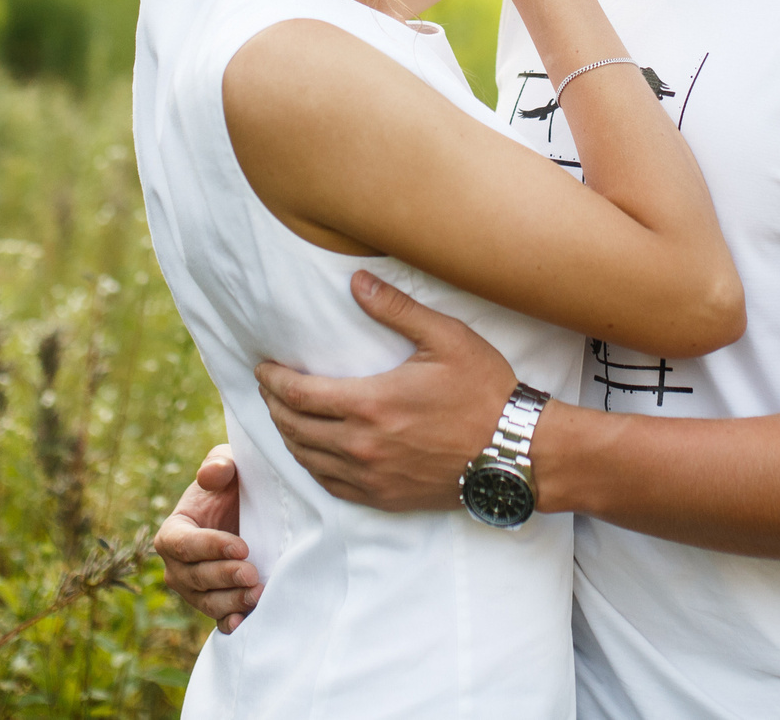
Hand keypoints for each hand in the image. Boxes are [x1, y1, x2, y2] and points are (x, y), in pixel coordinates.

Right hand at [155, 445, 260, 631]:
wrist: (249, 513)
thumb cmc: (233, 485)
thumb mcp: (227, 465)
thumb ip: (218, 464)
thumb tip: (213, 474)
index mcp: (173, 532)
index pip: (183, 544)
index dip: (209, 547)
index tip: (242, 546)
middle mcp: (177, 566)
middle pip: (194, 577)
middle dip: (224, 576)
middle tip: (251, 573)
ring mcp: (194, 590)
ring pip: (206, 601)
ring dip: (231, 601)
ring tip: (258, 594)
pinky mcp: (214, 604)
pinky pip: (217, 620)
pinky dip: (228, 623)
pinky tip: (243, 623)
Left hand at [255, 270, 515, 513]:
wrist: (516, 453)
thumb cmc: (484, 391)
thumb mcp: (446, 338)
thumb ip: (397, 309)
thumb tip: (356, 281)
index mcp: (371, 404)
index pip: (301, 395)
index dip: (274, 381)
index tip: (263, 368)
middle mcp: (363, 445)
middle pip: (296, 427)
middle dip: (275, 405)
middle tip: (269, 388)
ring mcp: (372, 477)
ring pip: (309, 459)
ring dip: (288, 436)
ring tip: (283, 416)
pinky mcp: (385, 498)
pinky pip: (332, 487)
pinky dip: (312, 467)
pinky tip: (312, 454)